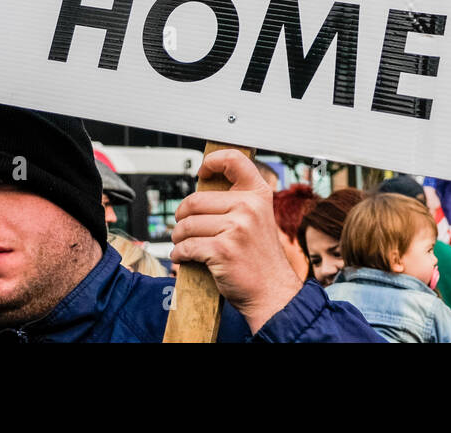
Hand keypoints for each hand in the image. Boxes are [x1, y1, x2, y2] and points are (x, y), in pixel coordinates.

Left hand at [169, 149, 301, 332]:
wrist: (272, 292)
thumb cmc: (260, 258)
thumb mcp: (258, 219)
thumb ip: (237, 202)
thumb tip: (202, 189)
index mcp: (258, 194)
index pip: (234, 159)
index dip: (212, 161)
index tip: (202, 172)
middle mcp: (249, 207)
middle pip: (195, 200)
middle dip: (182, 216)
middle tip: (183, 226)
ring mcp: (236, 228)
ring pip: (187, 225)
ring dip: (178, 237)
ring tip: (183, 243)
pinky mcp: (223, 250)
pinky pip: (186, 246)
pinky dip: (179, 254)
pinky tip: (183, 257)